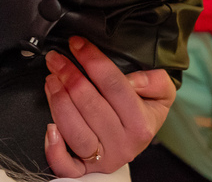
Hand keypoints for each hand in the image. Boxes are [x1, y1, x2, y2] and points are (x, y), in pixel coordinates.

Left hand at [43, 37, 175, 176]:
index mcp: (141, 123)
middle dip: (69, 75)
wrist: (136, 140)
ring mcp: (102, 159)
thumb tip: (133, 80)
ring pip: (75, 131)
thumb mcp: (161, 95)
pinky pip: (67, 167)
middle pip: (90, 105)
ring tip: (50, 79)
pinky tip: (49, 128)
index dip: (92, 60)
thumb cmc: (143, 113)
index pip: (113, 85)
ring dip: (58, 101)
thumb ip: (156, 81)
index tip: (76, 43)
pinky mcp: (85, 170)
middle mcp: (122, 144)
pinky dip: (54, 150)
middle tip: (56, 58)